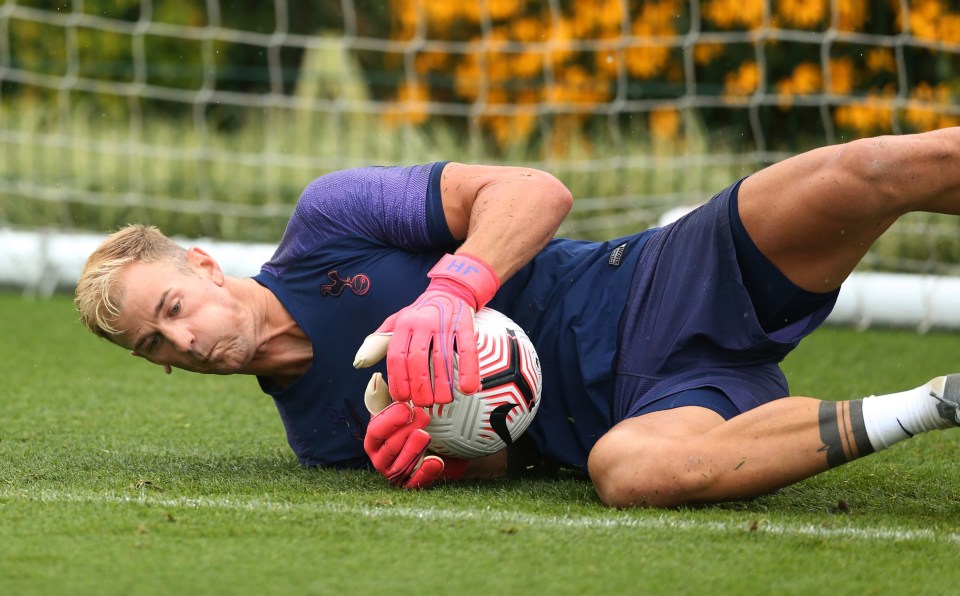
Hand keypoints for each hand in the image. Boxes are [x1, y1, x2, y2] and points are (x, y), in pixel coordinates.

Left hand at [355, 253, 498, 406]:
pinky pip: (467, 350)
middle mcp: (422, 323)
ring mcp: (444, 323)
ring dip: (443, 384)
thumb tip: (360, 362)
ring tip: (443, 401)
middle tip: (423, 405)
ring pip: (442, 358)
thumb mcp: (397, 320)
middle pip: (418, 360)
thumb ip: (380, 340)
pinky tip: (468, 389)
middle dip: (420, 386)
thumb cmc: (421, 312)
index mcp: (403, 324)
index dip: (398, 380)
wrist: (451, 290)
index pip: (396, 356)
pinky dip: (468, 371)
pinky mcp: (465, 324)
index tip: (403, 398)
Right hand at [362, 372, 465, 488]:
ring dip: (413, 450)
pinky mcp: (412, 483)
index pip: (375, 431)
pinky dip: (425, 473)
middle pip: (388, 448)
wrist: (445, 442)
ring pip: (400, 466)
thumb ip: (390, 394)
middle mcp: (382, 457)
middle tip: (423, 417)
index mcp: (376, 438)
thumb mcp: (404, 406)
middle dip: (404, 432)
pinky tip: (436, 461)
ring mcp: (396, 472)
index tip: (406, 408)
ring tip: (425, 435)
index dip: (389, 420)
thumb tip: (376, 378)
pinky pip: (414, 484)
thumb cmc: (416, 421)